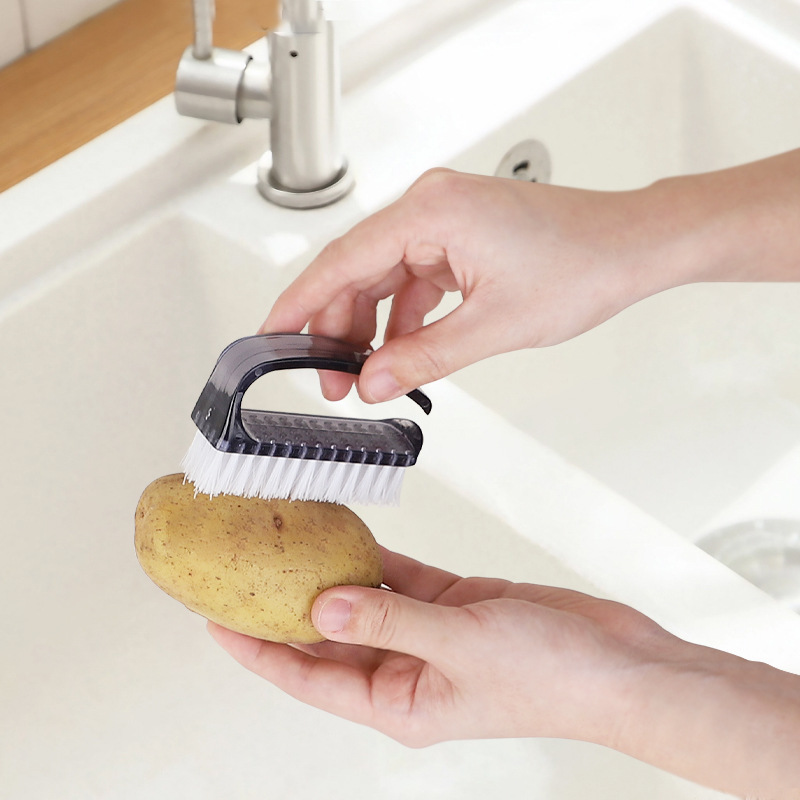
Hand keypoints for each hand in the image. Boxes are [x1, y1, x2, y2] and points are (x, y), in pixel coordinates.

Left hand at [207, 547, 670, 746]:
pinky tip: (350, 534)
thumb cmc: (552, 678)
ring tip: (289, 543)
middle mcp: (407, 670)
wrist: (617, 664)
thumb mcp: (459, 645)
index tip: (216, 621)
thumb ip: (388, 621)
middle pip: (329, 636)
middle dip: (286, 606)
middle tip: (245, 571)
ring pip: (364, 600)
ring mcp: (430, 635)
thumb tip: (322, 603)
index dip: (257, 651)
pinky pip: (402, 578)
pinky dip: (377, 557)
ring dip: (330, 573)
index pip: (308, 676)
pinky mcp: (455, 604)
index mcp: (399, 701)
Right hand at [261, 169, 666, 401]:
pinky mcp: (459, 238)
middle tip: (331, 380)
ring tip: (364, 374)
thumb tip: (374, 381)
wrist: (632, 247)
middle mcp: (432, 207)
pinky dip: (401, 318)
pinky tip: (400, 352)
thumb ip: (425, 358)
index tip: (272, 333)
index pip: (342, 259)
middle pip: (357, 270)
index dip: (301, 303)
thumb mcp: (494, 325)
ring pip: (382, 278)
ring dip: (370, 326)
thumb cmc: (583, 264)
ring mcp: (445, 221)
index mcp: (432, 212)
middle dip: (339, 328)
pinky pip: (412, 280)